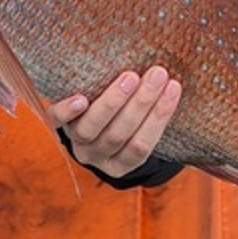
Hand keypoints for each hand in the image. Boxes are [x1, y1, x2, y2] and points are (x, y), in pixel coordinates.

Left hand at [49, 67, 181, 177]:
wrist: (85, 120)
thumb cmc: (122, 119)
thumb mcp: (138, 126)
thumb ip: (153, 113)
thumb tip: (179, 80)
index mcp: (120, 164)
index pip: (142, 146)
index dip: (159, 117)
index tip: (175, 87)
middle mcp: (96, 157)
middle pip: (119, 134)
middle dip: (141, 103)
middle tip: (158, 74)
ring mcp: (75, 142)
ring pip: (92, 127)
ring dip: (114, 101)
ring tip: (131, 76)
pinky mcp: (58, 124)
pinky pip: (57, 120)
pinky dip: (68, 110)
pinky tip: (80, 98)